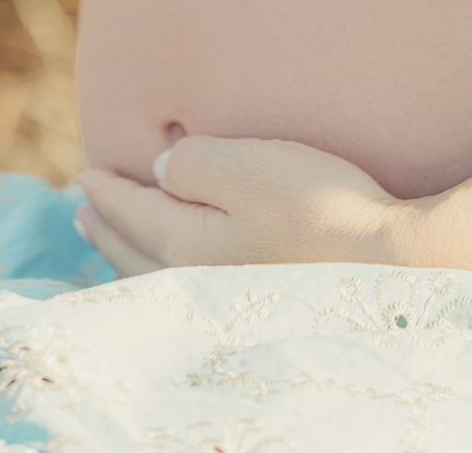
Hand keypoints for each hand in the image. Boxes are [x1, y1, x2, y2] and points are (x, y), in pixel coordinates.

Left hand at [75, 135, 426, 276]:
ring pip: (155, 279)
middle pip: (134, 251)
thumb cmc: (318, 205)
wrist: (387, 265)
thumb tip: (159, 172)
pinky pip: (183, 294)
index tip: (86, 175)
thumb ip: (191, 164)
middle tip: (83, 210)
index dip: (107, 189)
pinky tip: (173, 275)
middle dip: (107, 227)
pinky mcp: (253, 309)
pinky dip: (160, 277)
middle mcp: (193, 281)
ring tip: (113, 242)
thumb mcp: (247, 164)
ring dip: (126, 255)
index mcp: (183, 243)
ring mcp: (223, 302)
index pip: (131, 211)